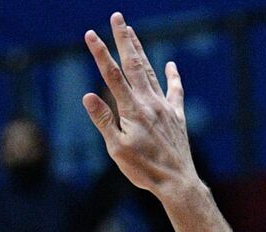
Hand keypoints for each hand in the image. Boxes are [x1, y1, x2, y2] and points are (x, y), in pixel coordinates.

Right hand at [82, 13, 196, 194]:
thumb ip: (103, 121)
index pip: (112, 76)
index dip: (100, 53)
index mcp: (132, 109)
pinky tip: (171, 64)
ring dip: (140, 50)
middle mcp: (149, 102)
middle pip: (134, 64)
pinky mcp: (177, 116)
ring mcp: (165, 106)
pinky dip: (173, 76)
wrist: (177, 181)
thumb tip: (88, 96)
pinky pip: (175, 91)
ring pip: (151, 72)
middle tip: (117, 17)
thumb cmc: (143, 169)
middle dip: (123, 39)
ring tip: (132, 32)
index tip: (90, 34)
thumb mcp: (116, 149)